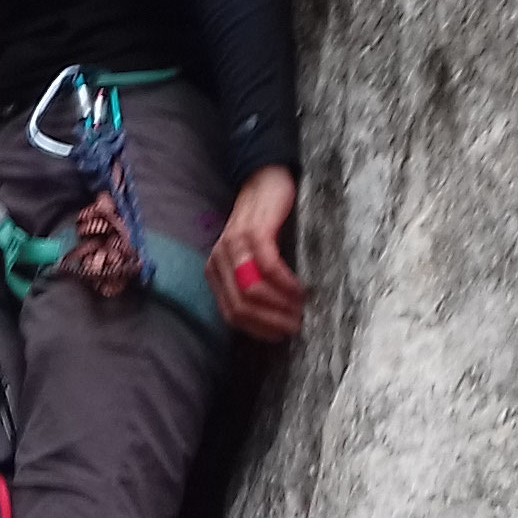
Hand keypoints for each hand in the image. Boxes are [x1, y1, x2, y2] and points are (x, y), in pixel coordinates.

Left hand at [206, 165, 307, 342]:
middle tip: (297, 325)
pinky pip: (267, 267)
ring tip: (301, 310)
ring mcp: (234, 245)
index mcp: (215, 271)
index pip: (232, 315)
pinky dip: (286, 283)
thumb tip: (275, 320)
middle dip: (271, 322)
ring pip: (251, 291)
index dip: (259, 330)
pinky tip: (300, 290)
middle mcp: (219, 260)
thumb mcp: (251, 258)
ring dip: (280, 306)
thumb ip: (252, 283)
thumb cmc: (264, 225)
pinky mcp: (254, 232)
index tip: (283, 335)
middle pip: (241, 307)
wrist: (265, 182)